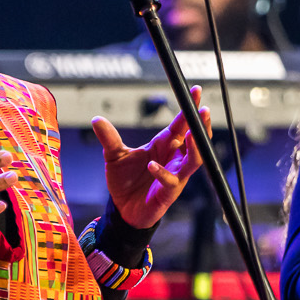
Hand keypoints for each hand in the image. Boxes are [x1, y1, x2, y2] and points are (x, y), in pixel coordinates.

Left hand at [92, 86, 211, 228]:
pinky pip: (171, 181)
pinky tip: (152, 165)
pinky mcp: (168, 193)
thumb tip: (96, 119)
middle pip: (197, 139)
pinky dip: (163, 173)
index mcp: (164, 145)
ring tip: (191, 135)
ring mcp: (175, 176)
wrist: (123, 209)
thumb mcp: (114, 156)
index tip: (195, 90)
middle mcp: (174, 158)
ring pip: (194, 160)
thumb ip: (109, 138)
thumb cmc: (125, 181)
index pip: (181, 124)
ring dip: (195, 148)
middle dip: (202, 125)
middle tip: (204, 110)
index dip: (189, 108)